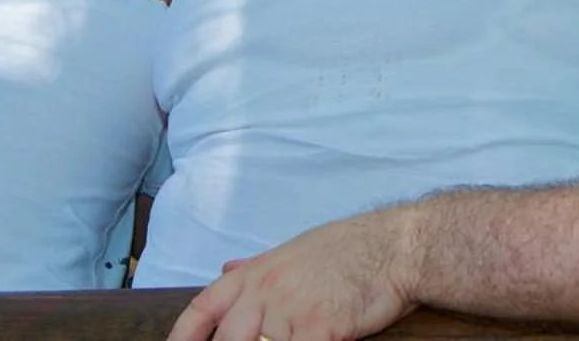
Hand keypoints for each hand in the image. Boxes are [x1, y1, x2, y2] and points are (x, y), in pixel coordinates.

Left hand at [167, 210, 412, 340]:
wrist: (395, 247)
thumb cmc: (350, 248)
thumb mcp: (294, 250)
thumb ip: (256, 267)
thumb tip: (224, 270)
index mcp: (256, 273)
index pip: (202, 308)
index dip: (183, 336)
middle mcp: (266, 293)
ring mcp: (291, 312)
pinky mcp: (321, 329)